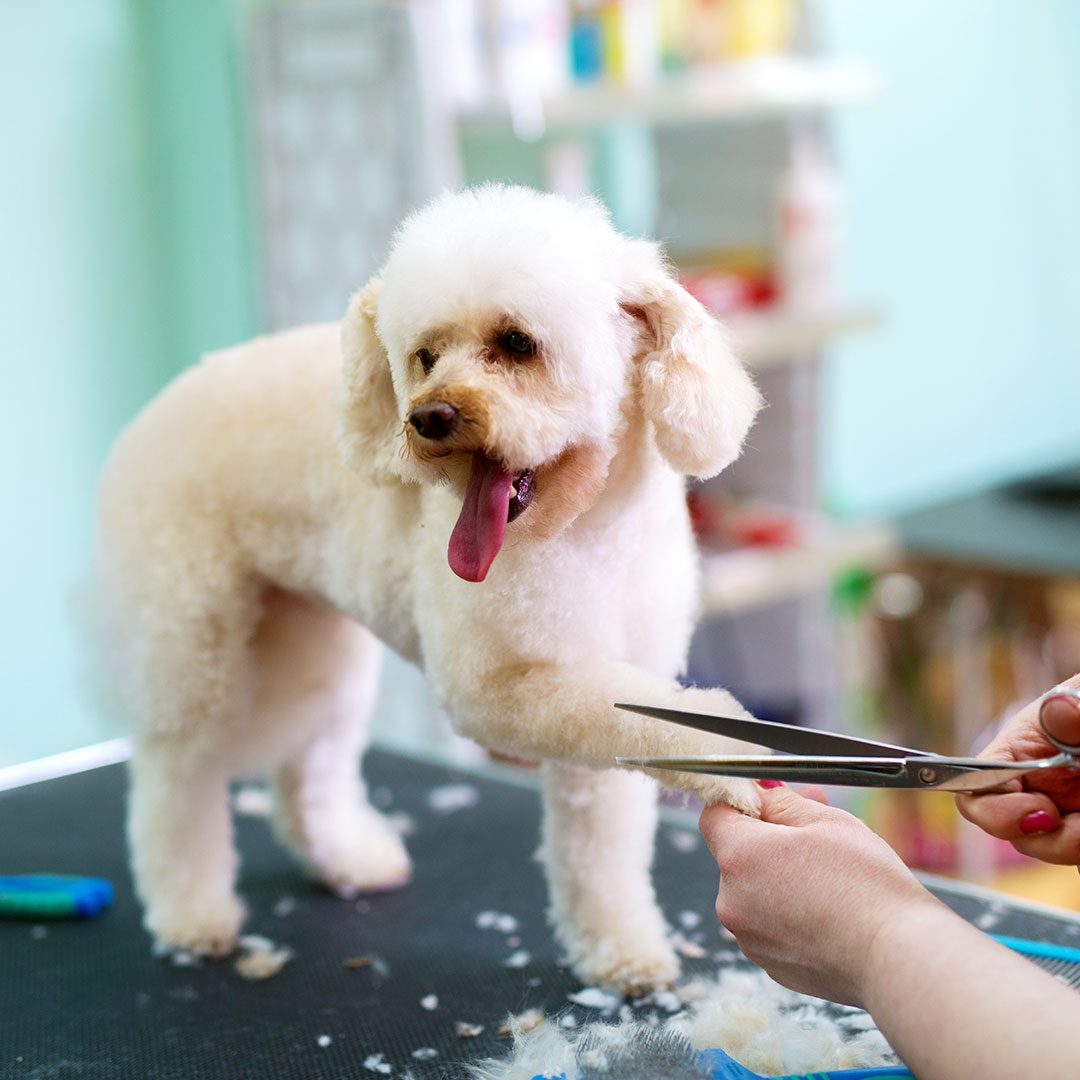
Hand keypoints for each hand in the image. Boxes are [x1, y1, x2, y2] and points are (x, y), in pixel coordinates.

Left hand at [700, 785, 937, 1007]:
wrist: (900, 959)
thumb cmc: (867, 885)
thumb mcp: (826, 821)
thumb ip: (781, 801)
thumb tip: (761, 791)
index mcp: (739, 857)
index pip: (714, 815)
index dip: (742, 803)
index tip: (771, 802)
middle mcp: (732, 902)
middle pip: (736, 856)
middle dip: (770, 840)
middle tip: (815, 830)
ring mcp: (750, 940)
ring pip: (755, 892)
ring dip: (781, 878)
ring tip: (832, 876)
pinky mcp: (773, 967)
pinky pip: (771, 927)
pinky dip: (792, 915)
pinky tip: (831, 912)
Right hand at [955, 674, 1079, 864]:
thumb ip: (1071, 711)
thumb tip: (1059, 707)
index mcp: (1018, 752)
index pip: (977, 787)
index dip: (997, 810)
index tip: (1043, 812)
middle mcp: (1032, 786)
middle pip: (1011, 830)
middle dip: (1048, 838)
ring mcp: (1060, 813)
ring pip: (1050, 848)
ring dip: (1074, 845)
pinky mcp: (1079, 830)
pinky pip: (1076, 854)